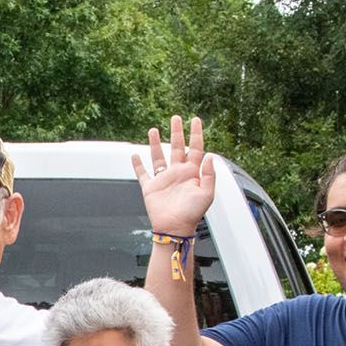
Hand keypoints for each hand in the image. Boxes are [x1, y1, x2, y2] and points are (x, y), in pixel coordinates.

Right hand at [132, 115, 215, 236]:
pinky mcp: (150, 187)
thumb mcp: (207, 194)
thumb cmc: (192, 214)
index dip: (196, 134)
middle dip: (177, 132)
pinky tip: (135, 156)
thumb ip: (209, 175)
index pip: (195, 148)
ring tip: (154, 130)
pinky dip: (137, 165)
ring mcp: (164, 179)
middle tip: (176, 118)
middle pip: (177, 147)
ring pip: (159, 156)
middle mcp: (178, 173)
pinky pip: (142, 173)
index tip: (195, 120)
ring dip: (156, 143)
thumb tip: (210, 155)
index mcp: (192, 172)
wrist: (175, 228)